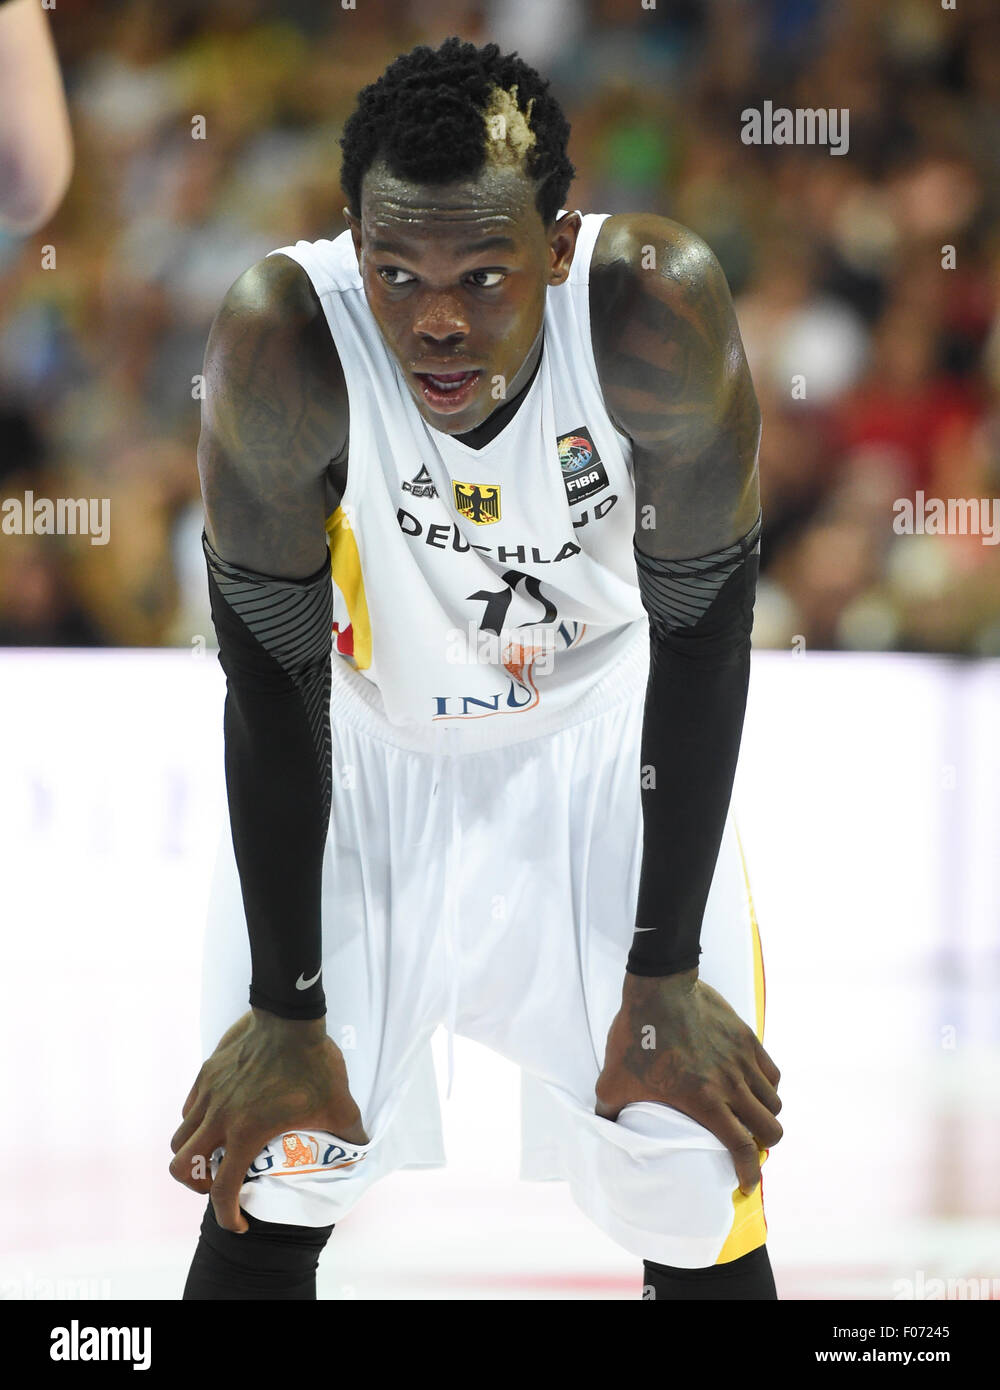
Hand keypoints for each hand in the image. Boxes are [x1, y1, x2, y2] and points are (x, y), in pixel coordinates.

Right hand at [169, 1008, 368, 1231]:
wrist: (290, 1016)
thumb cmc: (314, 1063)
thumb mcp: (340, 1105)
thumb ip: (348, 1133)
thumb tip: (360, 1150)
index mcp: (246, 1133)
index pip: (222, 1190)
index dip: (227, 1216)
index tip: (239, 1223)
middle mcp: (219, 1116)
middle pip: (181, 1166)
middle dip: (197, 1185)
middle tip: (219, 1183)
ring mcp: (209, 1093)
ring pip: (180, 1135)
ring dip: (193, 1152)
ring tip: (216, 1152)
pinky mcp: (207, 1072)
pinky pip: (190, 1107)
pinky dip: (198, 1121)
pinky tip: (220, 1116)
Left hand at [594, 969, 781, 1194]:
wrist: (659, 987)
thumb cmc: (636, 1035)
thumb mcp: (613, 1079)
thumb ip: (609, 1108)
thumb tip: (602, 1125)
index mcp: (705, 1101)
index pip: (742, 1148)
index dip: (750, 1172)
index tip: (746, 1183)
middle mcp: (731, 1085)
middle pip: (771, 1129)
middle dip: (764, 1145)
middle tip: (749, 1145)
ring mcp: (742, 1061)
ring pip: (774, 1101)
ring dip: (766, 1115)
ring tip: (751, 1116)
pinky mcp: (746, 1039)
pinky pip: (771, 1072)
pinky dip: (767, 1085)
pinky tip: (753, 1085)